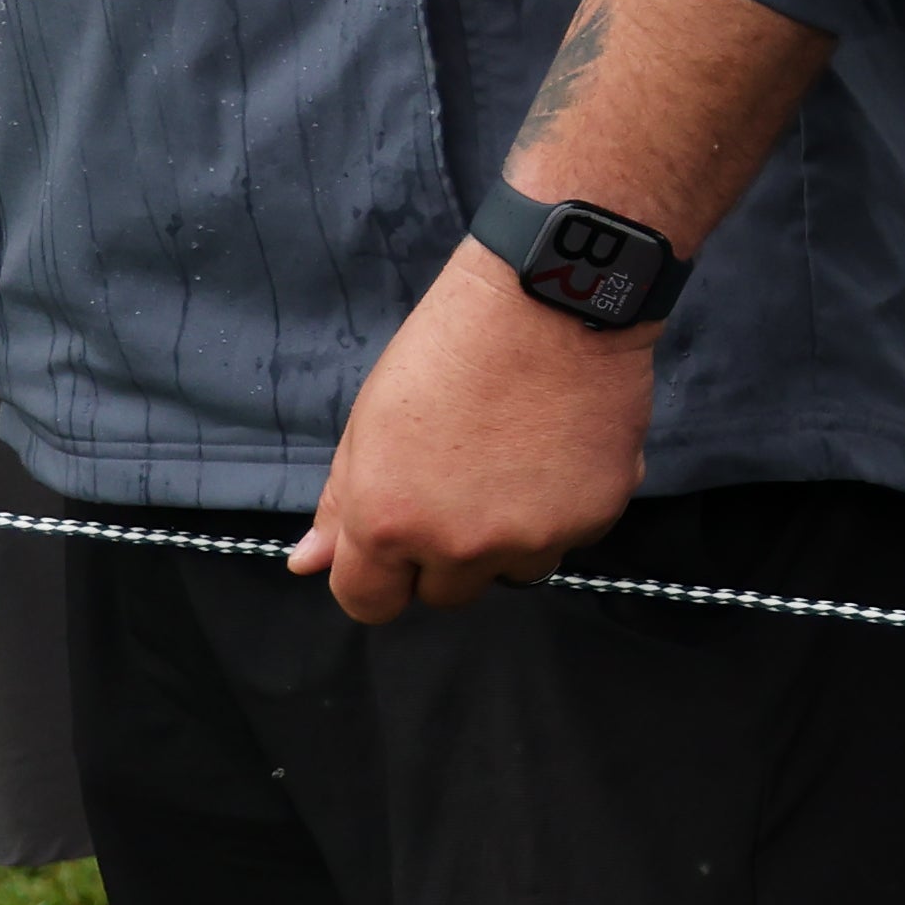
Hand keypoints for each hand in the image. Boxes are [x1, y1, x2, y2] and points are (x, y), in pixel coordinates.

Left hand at [293, 249, 655, 622]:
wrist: (549, 302)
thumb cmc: (450, 349)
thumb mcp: (371, 423)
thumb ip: (342, 504)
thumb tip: (309, 563)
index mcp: (389, 523)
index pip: (370, 603)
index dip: (379, 575)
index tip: (397, 544)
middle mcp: (460, 544)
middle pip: (446, 594)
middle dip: (447, 554)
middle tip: (464, 485)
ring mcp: (533, 536)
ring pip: (515, 570)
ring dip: (511, 537)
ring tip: (519, 465)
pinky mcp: (595, 516)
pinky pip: (570, 537)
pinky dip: (564, 507)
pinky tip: (559, 450)